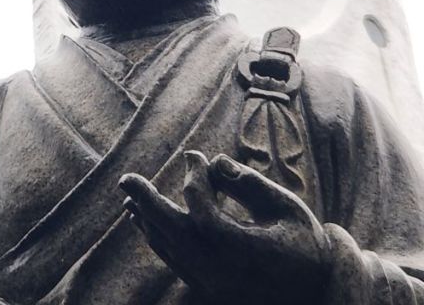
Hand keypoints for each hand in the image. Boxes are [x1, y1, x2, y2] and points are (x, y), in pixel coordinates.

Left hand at [121, 152, 327, 304]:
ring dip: (148, 221)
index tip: (194, 155)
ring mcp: (212, 285)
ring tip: (130, 197)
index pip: (201, 210)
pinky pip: (176, 262)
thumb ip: (250, 184)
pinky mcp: (210, 291)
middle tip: (126, 178)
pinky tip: (148, 223)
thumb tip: (216, 161)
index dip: (194, 178)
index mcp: (241, 250)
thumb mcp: (286, 208)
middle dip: (147, 202)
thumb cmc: (305, 245)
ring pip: (170, 250)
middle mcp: (220, 271)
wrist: (319, 293)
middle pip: (172, 233)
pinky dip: (160, 240)